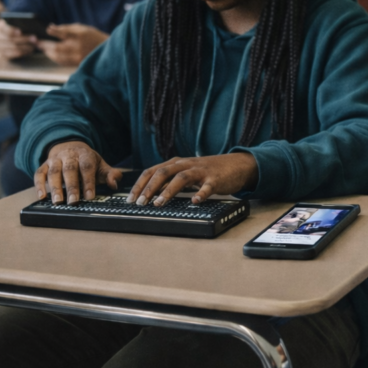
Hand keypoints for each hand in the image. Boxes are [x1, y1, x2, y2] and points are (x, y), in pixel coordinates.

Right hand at [0, 18, 35, 58]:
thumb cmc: (21, 31)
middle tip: (34, 39)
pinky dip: (22, 52)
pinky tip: (29, 51)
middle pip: (10, 38)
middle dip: (23, 39)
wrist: (16, 42)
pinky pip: (12, 54)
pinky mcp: (2, 54)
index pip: (4, 28)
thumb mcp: (20, 26)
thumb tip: (29, 27)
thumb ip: (23, 25)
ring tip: (34, 45)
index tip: (20, 32)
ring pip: (12, 47)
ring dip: (25, 46)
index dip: (11, 30)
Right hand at [34, 141, 123, 203]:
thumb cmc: (87, 161)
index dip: (89, 182)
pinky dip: (39, 185)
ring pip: (54, 172)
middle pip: (70, 170)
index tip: (90, 196)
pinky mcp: (44, 165)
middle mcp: (69, 156)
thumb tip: (114, 184)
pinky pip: (39, 174)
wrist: (70, 147)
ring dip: (55, 187)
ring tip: (58, 201)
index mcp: (85, 155)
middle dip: (72, 186)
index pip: (87, 167)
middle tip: (73, 201)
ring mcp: (55, 160)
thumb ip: (109, 174)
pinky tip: (41, 196)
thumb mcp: (100, 165)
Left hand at [37, 24, 107, 65]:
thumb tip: (51, 27)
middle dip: (45, 44)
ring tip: (42, 48)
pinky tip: (50, 54)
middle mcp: (79, 47)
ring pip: (58, 56)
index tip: (47, 29)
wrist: (107, 50)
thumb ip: (67, 28)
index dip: (54, 31)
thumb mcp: (83, 28)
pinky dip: (54, 57)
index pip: (64, 32)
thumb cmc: (93, 37)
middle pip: (57, 47)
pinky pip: (62, 61)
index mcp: (81, 35)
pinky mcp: (77, 63)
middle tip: (37, 42)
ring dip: (48, 52)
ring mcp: (78, 56)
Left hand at [127, 152, 258, 206]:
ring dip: (168, 191)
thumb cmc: (208, 172)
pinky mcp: (215, 179)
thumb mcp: (187, 172)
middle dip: (149, 188)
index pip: (152, 171)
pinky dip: (200, 194)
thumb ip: (170, 180)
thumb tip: (149, 194)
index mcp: (177, 163)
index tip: (130, 198)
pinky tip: (195, 202)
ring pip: (181, 178)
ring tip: (159, 204)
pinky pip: (207, 187)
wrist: (237, 165)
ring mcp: (201, 171)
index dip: (140, 184)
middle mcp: (187, 164)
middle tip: (140, 202)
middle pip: (163, 172)